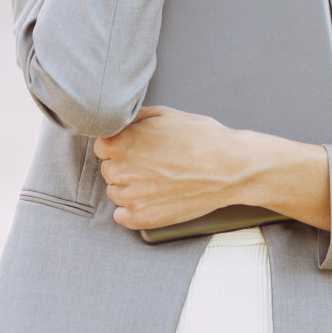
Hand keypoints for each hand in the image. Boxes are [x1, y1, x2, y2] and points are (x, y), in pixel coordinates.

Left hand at [93, 106, 246, 230]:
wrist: (229, 168)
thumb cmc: (202, 138)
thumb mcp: (166, 114)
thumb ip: (135, 117)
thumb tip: (121, 121)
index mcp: (120, 143)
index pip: (102, 146)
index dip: (121, 145)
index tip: (136, 147)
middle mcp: (119, 171)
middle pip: (108, 169)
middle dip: (125, 165)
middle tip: (151, 163)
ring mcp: (130, 198)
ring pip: (115, 192)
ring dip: (130, 187)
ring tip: (157, 180)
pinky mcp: (143, 219)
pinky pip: (121, 216)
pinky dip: (132, 210)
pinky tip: (151, 199)